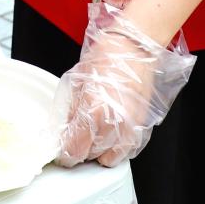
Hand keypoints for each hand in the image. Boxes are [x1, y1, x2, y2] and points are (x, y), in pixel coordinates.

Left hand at [54, 0, 195, 167]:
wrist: (136, 46)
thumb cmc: (107, 55)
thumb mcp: (76, 81)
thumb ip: (71, 110)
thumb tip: (65, 130)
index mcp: (93, 112)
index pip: (74, 149)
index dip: (65, 153)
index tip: (62, 150)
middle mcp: (113, 124)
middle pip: (90, 156)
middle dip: (80, 150)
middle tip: (75, 138)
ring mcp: (130, 126)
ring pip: (110, 157)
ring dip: (98, 151)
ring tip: (93, 136)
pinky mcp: (142, 124)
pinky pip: (128, 150)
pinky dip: (117, 148)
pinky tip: (109, 136)